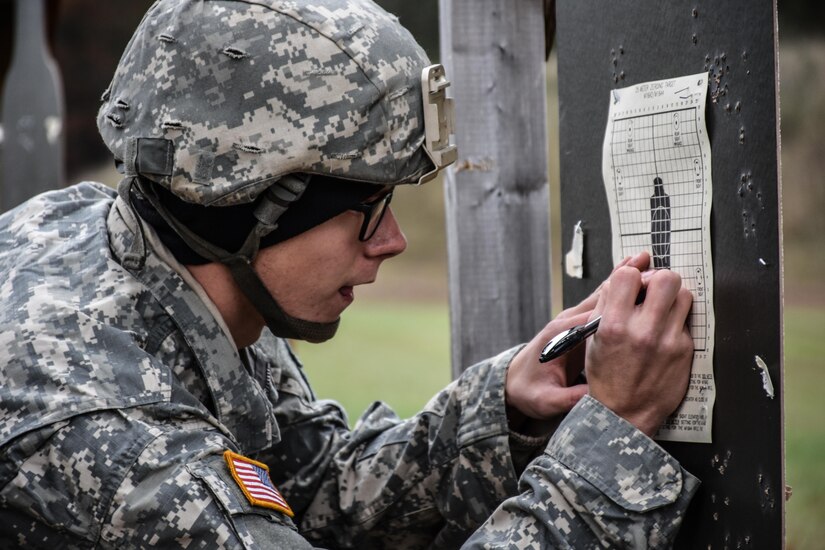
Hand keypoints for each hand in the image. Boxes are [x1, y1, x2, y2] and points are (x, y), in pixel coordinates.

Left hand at [504, 254, 650, 431]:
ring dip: (621, 279)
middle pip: (598, 298)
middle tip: (647, 262)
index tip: (641, 295)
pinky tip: (634, 279)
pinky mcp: (578, 326)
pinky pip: (601, 305)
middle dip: (622, 281)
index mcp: (560, 338)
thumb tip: (595, 398)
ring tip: (644, 260)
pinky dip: (617, 291)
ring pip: (601, 297)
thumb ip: (568, 398)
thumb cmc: (528, 391)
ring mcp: (572, 322)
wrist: (513, 385)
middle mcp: (566, 324)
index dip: (617, 306)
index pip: (592, 318)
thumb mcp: (546, 400)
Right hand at [585, 259, 693, 435]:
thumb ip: (606, 306)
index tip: (633, 286)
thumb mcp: (593, 339)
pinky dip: (676, 322)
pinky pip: (687, 320)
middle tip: (653, 292)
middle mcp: (643, 331)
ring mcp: (668, 341)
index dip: (632, 277)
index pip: (628, 276)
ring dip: (672, 298)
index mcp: (614, 325)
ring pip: (684, 295)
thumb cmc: (606, 376)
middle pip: (665, 278)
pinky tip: (665, 333)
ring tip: (661, 311)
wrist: (625, 414)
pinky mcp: (684, 351)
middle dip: (658, 280)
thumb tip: (623, 279)